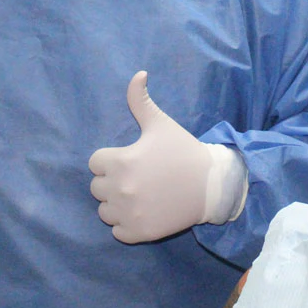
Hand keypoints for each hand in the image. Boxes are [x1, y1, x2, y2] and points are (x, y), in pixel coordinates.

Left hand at [89, 71, 247, 242]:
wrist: (213, 185)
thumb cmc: (183, 151)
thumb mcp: (161, 124)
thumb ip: (141, 100)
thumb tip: (138, 74)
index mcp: (120, 162)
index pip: (95, 163)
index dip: (111, 159)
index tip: (131, 159)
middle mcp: (120, 189)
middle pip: (97, 188)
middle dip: (112, 182)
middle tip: (137, 177)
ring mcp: (129, 213)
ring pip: (105, 211)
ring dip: (116, 205)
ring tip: (140, 195)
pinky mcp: (139, 233)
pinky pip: (118, 231)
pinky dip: (126, 225)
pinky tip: (143, 212)